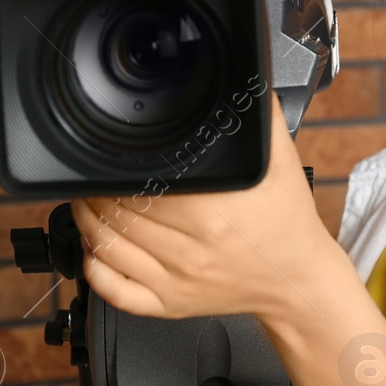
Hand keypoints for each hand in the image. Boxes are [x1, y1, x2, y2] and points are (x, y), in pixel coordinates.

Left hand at [69, 88, 334, 323]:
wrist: (298, 280)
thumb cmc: (286, 223)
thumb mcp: (281, 162)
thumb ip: (261, 117)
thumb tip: (246, 79)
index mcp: (211, 214)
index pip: (139, 188)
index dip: (114, 173)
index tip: (110, 160)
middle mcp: (190, 251)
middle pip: (118, 214)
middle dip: (97, 192)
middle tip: (94, 177)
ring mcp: (176, 282)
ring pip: (107, 248)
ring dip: (87, 221)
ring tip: (88, 201)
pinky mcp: (170, 306)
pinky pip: (115, 292)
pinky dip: (94, 269)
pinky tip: (95, 248)